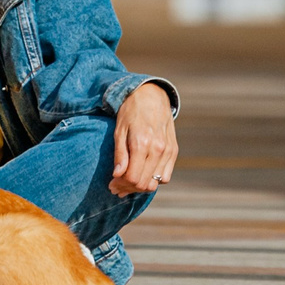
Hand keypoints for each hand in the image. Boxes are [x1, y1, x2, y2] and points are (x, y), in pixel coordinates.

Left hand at [108, 81, 177, 196]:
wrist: (151, 96)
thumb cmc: (131, 112)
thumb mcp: (119, 131)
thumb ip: (120, 154)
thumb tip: (117, 176)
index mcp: (142, 143)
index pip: (133, 178)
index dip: (120, 185)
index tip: (111, 185)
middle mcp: (158, 149)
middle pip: (144, 183)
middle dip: (128, 189)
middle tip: (116, 187)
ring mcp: (168, 151)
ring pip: (155, 183)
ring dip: (140, 187)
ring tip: (128, 184)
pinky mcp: (174, 151)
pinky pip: (165, 176)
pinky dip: (154, 180)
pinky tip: (142, 175)